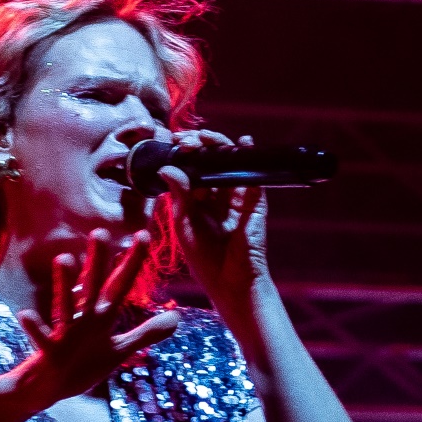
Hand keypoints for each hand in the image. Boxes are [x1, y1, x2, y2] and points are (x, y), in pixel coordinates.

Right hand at [16, 230, 177, 402]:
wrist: (48, 389)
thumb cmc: (82, 366)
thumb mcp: (119, 350)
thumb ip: (146, 333)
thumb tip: (177, 317)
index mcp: (101, 318)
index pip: (119, 285)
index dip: (132, 262)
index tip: (144, 234)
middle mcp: (84, 319)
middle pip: (92, 287)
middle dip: (98, 262)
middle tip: (100, 232)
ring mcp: (65, 334)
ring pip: (65, 306)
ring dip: (65, 285)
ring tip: (63, 259)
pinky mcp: (49, 353)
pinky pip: (41, 339)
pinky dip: (35, 328)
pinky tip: (25, 314)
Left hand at [158, 129, 269, 314]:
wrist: (232, 282)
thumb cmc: (204, 259)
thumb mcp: (184, 224)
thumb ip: (179, 195)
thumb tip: (167, 167)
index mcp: (195, 202)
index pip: (189, 170)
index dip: (182, 154)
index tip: (173, 142)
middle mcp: (215, 196)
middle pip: (208, 161)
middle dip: (198, 146)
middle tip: (187, 141)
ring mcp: (235, 196)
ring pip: (227, 163)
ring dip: (218, 145)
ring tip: (206, 139)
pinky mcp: (254, 200)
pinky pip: (251, 173)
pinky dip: (247, 155)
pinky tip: (242, 143)